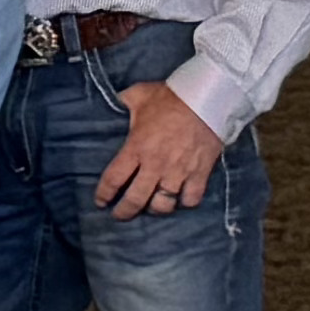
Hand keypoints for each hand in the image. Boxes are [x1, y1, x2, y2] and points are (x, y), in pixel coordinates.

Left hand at [94, 81, 224, 216]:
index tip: (101, 201)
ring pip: (163, 205)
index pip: (113, 179)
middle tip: (120, 215)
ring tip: (151, 207)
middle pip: (135, 199)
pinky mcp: (200, 174)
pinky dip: (184, 203)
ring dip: (155, 209)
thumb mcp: (139, 95)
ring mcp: (179, 172)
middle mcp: (155, 165)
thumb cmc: (171, 96)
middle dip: (125, 212)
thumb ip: (124, 102)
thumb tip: (113, 100)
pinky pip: (190, 199)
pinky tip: (180, 199)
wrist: (208, 98)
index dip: (104, 194)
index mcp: (136, 147)